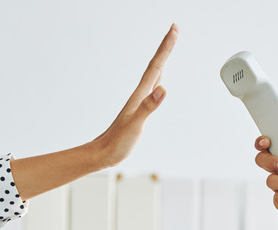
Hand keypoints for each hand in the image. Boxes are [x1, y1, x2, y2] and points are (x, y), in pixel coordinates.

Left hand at [92, 23, 178, 167]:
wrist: (103, 153)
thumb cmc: (118, 142)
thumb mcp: (135, 125)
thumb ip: (148, 106)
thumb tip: (163, 89)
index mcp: (141, 95)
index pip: (157, 66)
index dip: (166, 47)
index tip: (174, 29)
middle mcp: (141, 94)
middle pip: (156, 65)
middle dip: (166, 47)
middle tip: (174, 30)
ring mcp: (140, 102)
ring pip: (154, 74)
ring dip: (162, 60)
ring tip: (168, 48)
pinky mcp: (140, 110)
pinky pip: (152, 88)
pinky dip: (158, 79)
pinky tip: (159, 81)